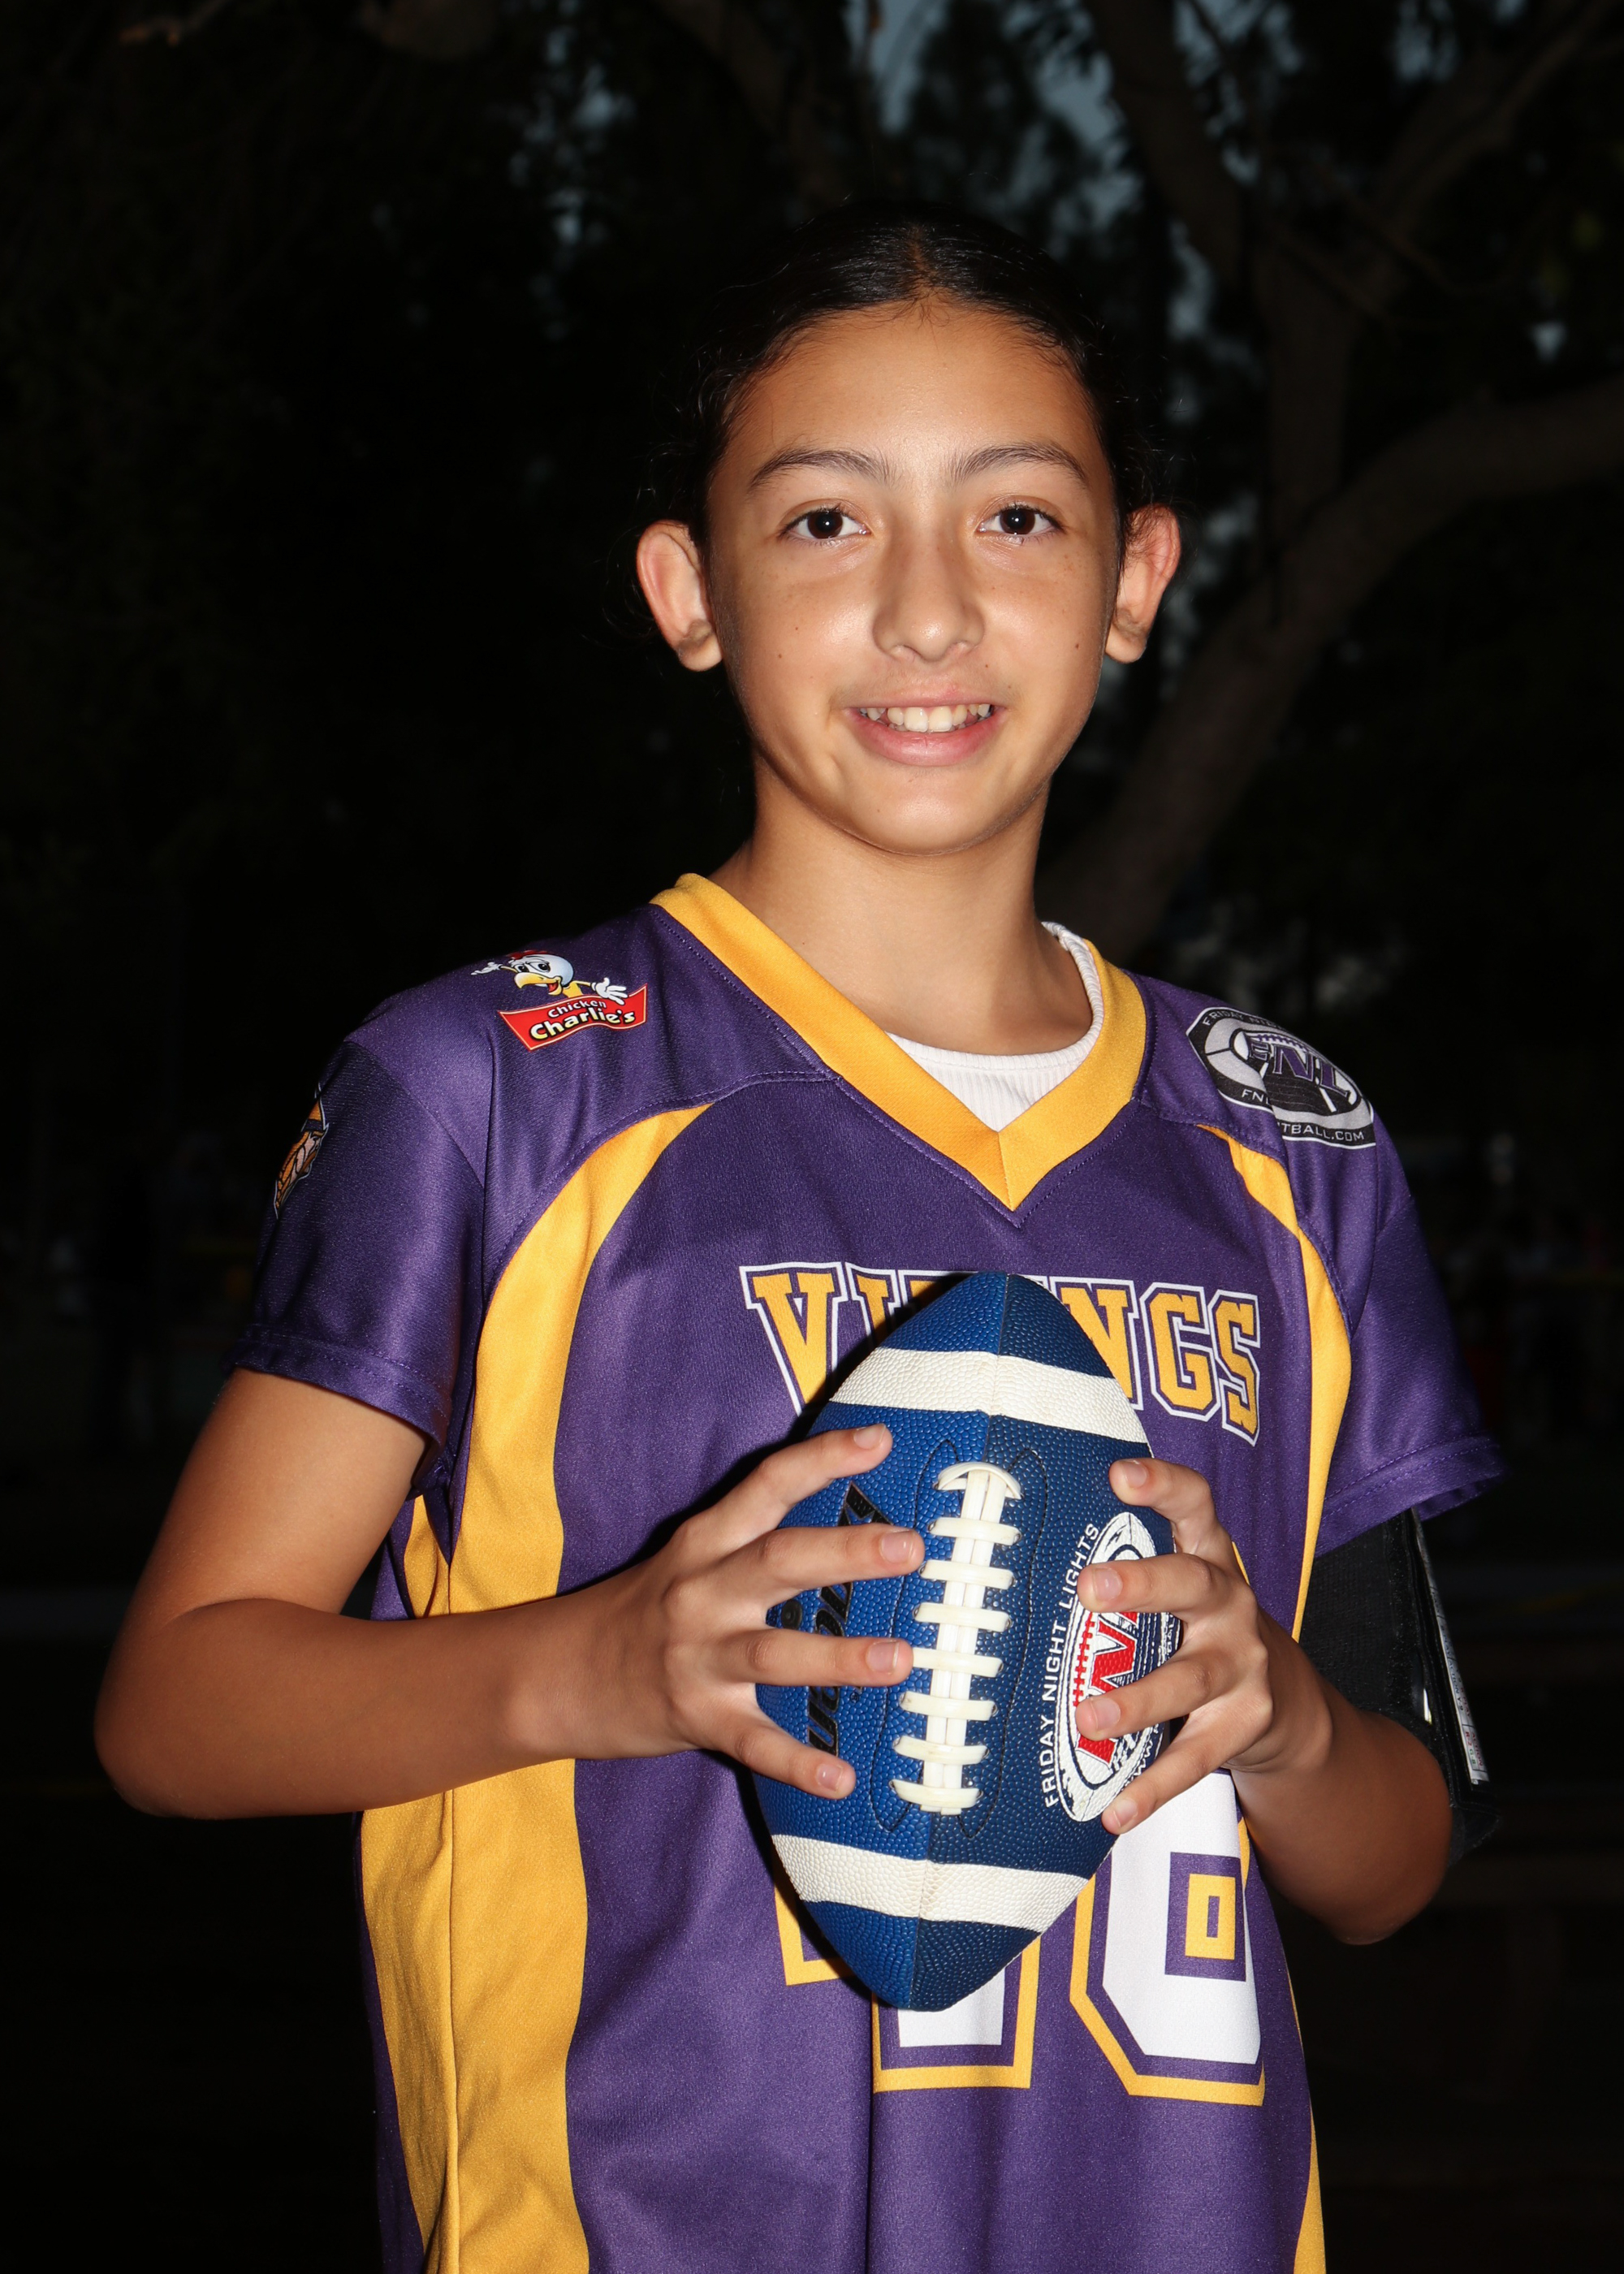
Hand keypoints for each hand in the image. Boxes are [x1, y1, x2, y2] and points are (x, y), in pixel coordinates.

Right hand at [534, 1425, 920, 1798]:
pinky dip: (797, 1764)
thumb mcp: (692, 1557)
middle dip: (846, 1552)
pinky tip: (841, 1779)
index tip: (879, 1439)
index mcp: (705, 1541)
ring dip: (839, 1657)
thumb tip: (854, 1522)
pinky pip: (753, 1742)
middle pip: (778, 1561)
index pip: (767, 1485)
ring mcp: (697, 1657)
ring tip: (900, 1660)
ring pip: (772, 1653)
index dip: (821, 1459)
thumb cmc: (647, 1610)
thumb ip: (757, 1535)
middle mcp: (701, 1591)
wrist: (557, 1675)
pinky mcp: (696, 1717)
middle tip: (910, 1547)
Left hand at [590, 977, 628, 1000]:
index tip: (625, 988)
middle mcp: (609, 991)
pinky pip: (612, 999)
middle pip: (616, 993)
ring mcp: (609, 994)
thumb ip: (604, 983)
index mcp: (608, 987)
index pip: (614, 988)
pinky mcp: (607, 996)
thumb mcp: (600, 984)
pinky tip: (620, 1003)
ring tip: (623, 1003)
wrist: (595, 987)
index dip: (619, 988)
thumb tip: (606, 979)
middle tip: (626, 996)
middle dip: (620, 994)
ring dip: (619, 999)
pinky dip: (616, 1001)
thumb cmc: (598, 985)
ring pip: (615, 997)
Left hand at [1074, 1458, 1331, 1834]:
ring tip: (1087, 1715)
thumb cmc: (1199, 1629)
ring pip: (1189, 1680)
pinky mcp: (1246, 1725)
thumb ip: (1126, 1567)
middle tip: (1089, 1588)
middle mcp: (1230, 1603)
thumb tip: (1008, 1557)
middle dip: (1143, 1585)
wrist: (1287, 1701)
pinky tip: (1114, 1810)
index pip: (1195, 1505)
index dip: (1163, 1485)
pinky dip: (1152, 1788)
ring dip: (1136, 1700)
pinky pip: (1195, 1759)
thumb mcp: (1180, 1587)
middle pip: (1192, 1585)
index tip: (1120, 1475)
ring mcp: (1244, 1665)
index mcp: (1208, 1557)